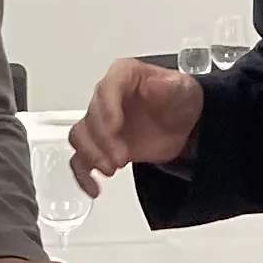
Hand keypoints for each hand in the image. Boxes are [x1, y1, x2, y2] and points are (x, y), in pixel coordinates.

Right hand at [70, 57, 204, 191]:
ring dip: (92, 155)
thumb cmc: (178, 100)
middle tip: (121, 157)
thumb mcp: (182, 89)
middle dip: (104, 140)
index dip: (106, 108)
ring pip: (80, 137)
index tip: (114, 127)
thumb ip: (168, 86)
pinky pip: (81, 159)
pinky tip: (93, 187)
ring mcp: (101, 122)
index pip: (106, 88)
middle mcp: (107, 97)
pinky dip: (83, 175)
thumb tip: (153, 85)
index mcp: (123, 76)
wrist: (182, 125)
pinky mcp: (100, 145)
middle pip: (91, 117)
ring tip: (111, 168)